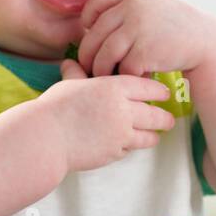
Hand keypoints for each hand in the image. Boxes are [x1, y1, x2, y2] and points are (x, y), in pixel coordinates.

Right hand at [38, 56, 175, 172]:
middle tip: (169, 119)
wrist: (46, 138)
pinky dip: (131, 146)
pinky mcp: (114, 153)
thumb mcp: (69, 85)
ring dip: (153, 135)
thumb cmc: (54, 107)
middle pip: (156, 115)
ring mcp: (121, 134)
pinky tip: (129, 144)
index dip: (159, 91)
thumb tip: (71, 62)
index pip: (148, 88)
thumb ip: (77, 74)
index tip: (164, 93)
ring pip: (149, 136)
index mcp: (114, 88)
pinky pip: (130, 149)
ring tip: (156, 135)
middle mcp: (123, 111)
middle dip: (165, 118)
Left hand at [72, 0, 207, 78]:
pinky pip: (122, 68)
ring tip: (106, 76)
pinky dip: (125, 77)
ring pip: (104, 55)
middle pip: (94, 34)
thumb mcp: (150, 6)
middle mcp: (132, 6)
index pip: (95, 3)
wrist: (206, 42)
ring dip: (101, 70)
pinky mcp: (144, 51)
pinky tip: (133, 77)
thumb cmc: (174, 28)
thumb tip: (88, 23)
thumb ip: (125, 7)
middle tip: (91, 66)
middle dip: (89, 54)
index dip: (87, 20)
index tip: (91, 33)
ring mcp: (138, 27)